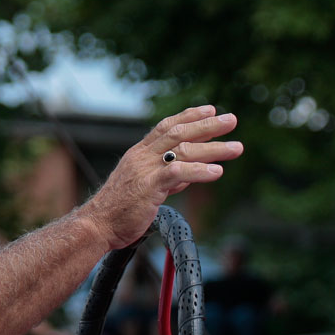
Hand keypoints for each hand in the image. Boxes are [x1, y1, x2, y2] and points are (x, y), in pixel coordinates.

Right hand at [81, 105, 242, 249]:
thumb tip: (189, 174)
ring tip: (236, 148)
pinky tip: (217, 172)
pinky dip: (199, 171)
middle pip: (178, 132)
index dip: (189, 116)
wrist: (97, 224)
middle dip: (208, 125)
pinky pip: (177, 173)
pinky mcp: (148, 187)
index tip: (210, 110)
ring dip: (213, 148)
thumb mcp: (143, 187)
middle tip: (232, 120)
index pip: (166, 127)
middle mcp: (142, 156)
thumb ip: (166, 177)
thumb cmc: (119, 209)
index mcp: (138, 154)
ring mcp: (144, 170)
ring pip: (183, 150)